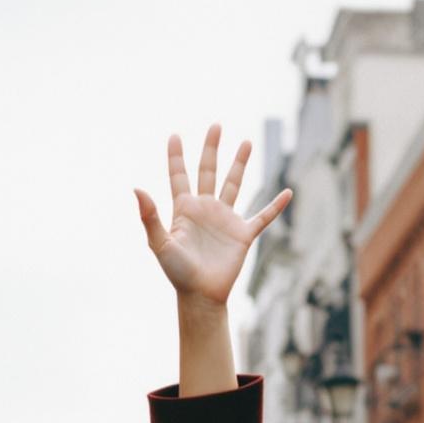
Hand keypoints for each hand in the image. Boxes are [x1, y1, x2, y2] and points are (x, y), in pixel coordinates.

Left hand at [133, 126, 291, 307]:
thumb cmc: (177, 273)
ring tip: (247, 142)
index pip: (179, 176)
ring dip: (240, 164)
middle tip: (216, 126)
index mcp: (184, 210)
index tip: (174, 135)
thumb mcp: (160, 244)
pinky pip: (263, 216)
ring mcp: (226, 220)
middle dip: (212, 149)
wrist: (201, 296)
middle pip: (208, 171)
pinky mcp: (243, 234)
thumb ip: (150, 217)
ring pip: (234, 184)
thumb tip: (136, 188)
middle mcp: (205, 209)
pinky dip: (275, 206)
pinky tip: (287, 192)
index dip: (176, 156)